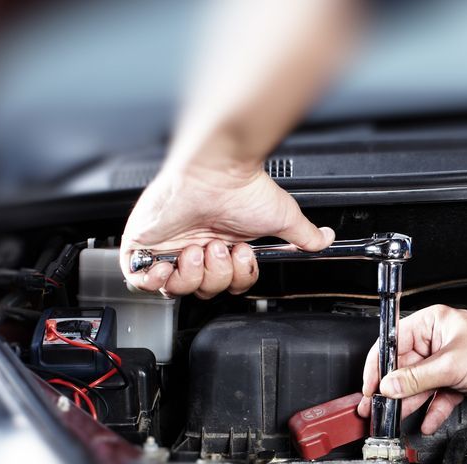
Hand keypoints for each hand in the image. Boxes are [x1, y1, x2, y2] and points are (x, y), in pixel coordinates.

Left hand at [120, 162, 333, 296]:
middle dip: (215, 275)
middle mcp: (196, 248)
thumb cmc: (243, 187)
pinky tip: (170, 264)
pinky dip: (156, 280)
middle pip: (202, 291)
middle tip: (220, 248)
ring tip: (196, 248)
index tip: (242, 255)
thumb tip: (325, 240)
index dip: (235, 279)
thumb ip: (304, 235)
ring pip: (174, 290)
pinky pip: (140, 281)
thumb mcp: (283, 217)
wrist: (215, 170)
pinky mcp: (142, 244)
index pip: (227, 285)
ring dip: (191, 275)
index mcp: (223, 246)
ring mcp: (168, 247)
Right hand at [357, 305, 466, 433]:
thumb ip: (416, 378)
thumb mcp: (451, 365)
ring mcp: (447, 361)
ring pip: (420, 384)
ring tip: (396, 418)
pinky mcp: (458, 379)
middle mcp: (437, 340)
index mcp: (432, 323)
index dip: (378, 365)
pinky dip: (432, 410)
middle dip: (393, 390)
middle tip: (378, 407)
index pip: (393, 342)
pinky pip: (437, 395)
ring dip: (410, 403)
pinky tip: (426, 422)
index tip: (370, 386)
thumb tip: (390, 385)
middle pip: (405, 367)